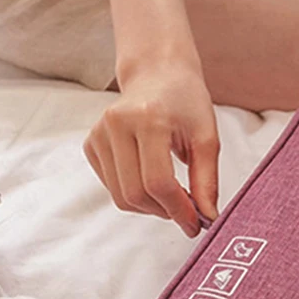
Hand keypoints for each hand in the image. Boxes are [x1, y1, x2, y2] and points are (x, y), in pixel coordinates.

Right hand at [83, 60, 219, 236]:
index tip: (195, 224)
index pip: (158, 182)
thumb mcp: (206, 137)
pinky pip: (112, 187)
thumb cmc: (185, 102)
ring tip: (172, 196)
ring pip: (121, 196)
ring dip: (149, 207)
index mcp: (148, 118)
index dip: (178, 210)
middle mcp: (117, 124)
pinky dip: (134, 195)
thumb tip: (207, 218)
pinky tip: (151, 180)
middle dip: (164, 211)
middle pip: (136, 194)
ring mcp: (99, 134)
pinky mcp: (91, 144)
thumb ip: (207, 180)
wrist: (157, 74)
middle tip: (186, 212)